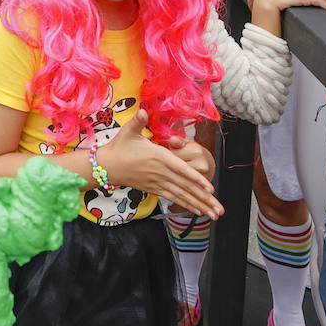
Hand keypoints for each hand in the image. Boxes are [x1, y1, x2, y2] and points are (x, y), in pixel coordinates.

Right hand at [96, 110, 223, 217]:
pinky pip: (173, 198)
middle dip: (204, 199)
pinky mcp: (154, 189)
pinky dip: (186, 204)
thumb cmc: (119, 147)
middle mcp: (161, 172)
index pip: (181, 169)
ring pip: (182, 195)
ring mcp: (157, 182)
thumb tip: (142, 111)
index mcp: (159, 157)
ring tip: (214, 215)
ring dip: (199, 205)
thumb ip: (138, 121)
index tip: (210, 188)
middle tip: (220, 210)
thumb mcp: (128, 131)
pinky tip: (198, 210)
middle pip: (186, 187)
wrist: (106, 165)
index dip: (196, 179)